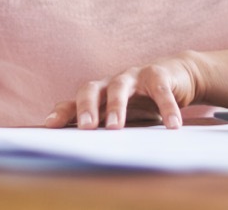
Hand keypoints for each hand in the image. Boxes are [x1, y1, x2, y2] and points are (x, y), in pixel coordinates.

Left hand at [44, 54, 202, 129]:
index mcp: (100, 94)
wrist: (177, 76)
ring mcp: (134, 76)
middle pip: (91, 89)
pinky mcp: (158, 74)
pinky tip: (172, 125)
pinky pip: (159, 91)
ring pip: (119, 87)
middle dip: (86, 108)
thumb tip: (85, 153)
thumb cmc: (143, 100)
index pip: (74, 102)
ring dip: (116, 107)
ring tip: (115, 128)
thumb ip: (106, 126)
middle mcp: (111, 82)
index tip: (50, 126)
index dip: (62, 112)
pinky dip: (166, 108)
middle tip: (85, 127)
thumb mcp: (123, 115)